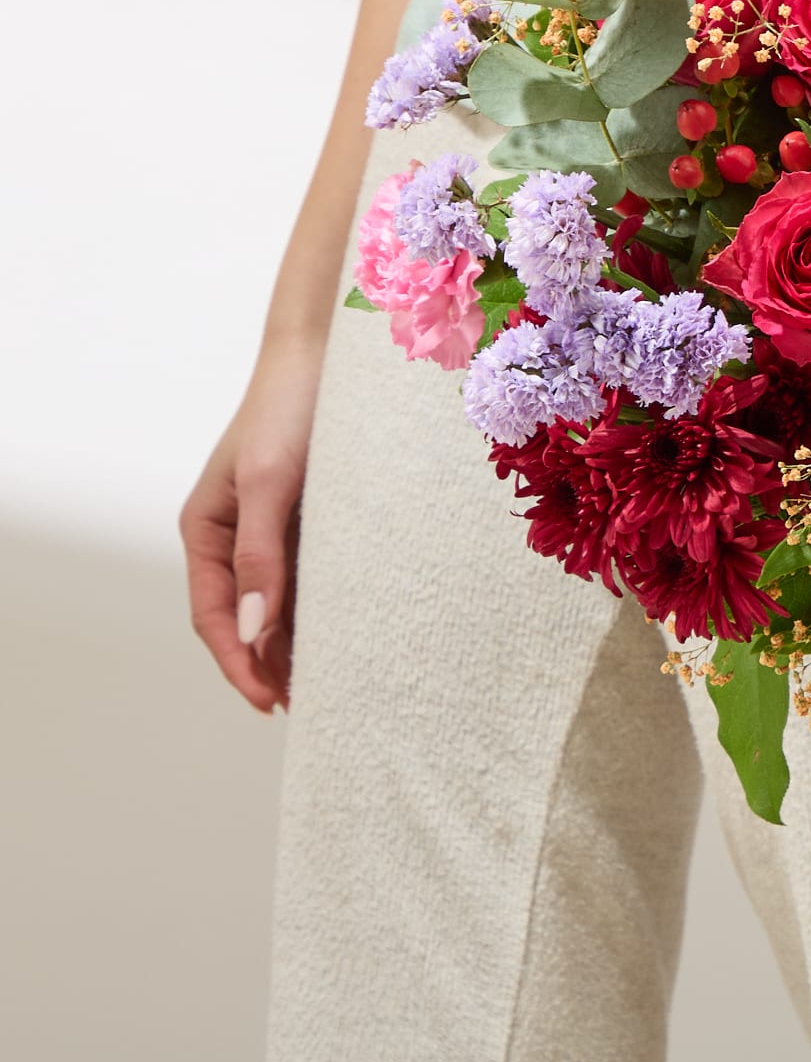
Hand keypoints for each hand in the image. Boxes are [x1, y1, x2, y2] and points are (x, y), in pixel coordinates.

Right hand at [179, 335, 322, 711]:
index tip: (270, 703)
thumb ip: (260, 556)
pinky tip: (354, 628)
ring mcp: (273, 526)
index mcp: (206, 529)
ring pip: (282, 599)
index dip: (238, 664)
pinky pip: (314, 572)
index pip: (214, 615)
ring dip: (301, 639)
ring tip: (338, 682)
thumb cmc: (290, 410)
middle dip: (272, 663)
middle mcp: (235, 534)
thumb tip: (256, 632)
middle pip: (248, 616)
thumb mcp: (269, 484)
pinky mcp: (313, 515)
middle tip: (314, 706)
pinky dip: (327, 603)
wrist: (331, 356)